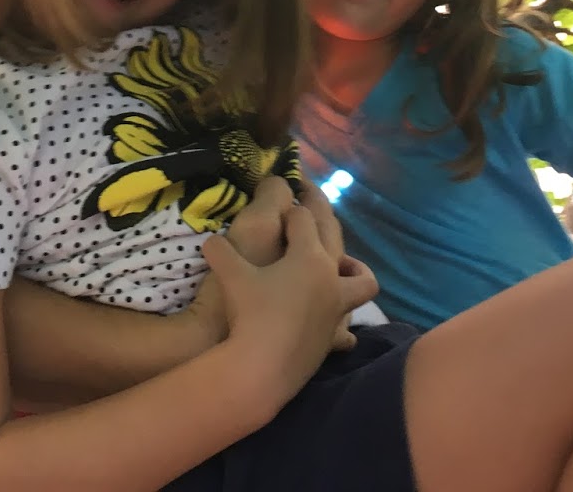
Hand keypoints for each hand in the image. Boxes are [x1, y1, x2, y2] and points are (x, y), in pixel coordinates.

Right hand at [202, 206, 377, 399]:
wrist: (263, 369)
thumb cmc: (249, 314)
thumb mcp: (229, 277)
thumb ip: (220, 252)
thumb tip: (210, 241)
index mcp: (308, 256)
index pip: (302, 218)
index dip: (289, 208)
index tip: (280, 203)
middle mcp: (330, 277)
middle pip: (334, 236)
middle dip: (320, 216)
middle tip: (306, 208)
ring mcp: (336, 308)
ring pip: (362, 280)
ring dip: (353, 269)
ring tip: (336, 267)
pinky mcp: (332, 337)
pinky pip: (346, 327)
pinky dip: (342, 325)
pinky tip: (330, 325)